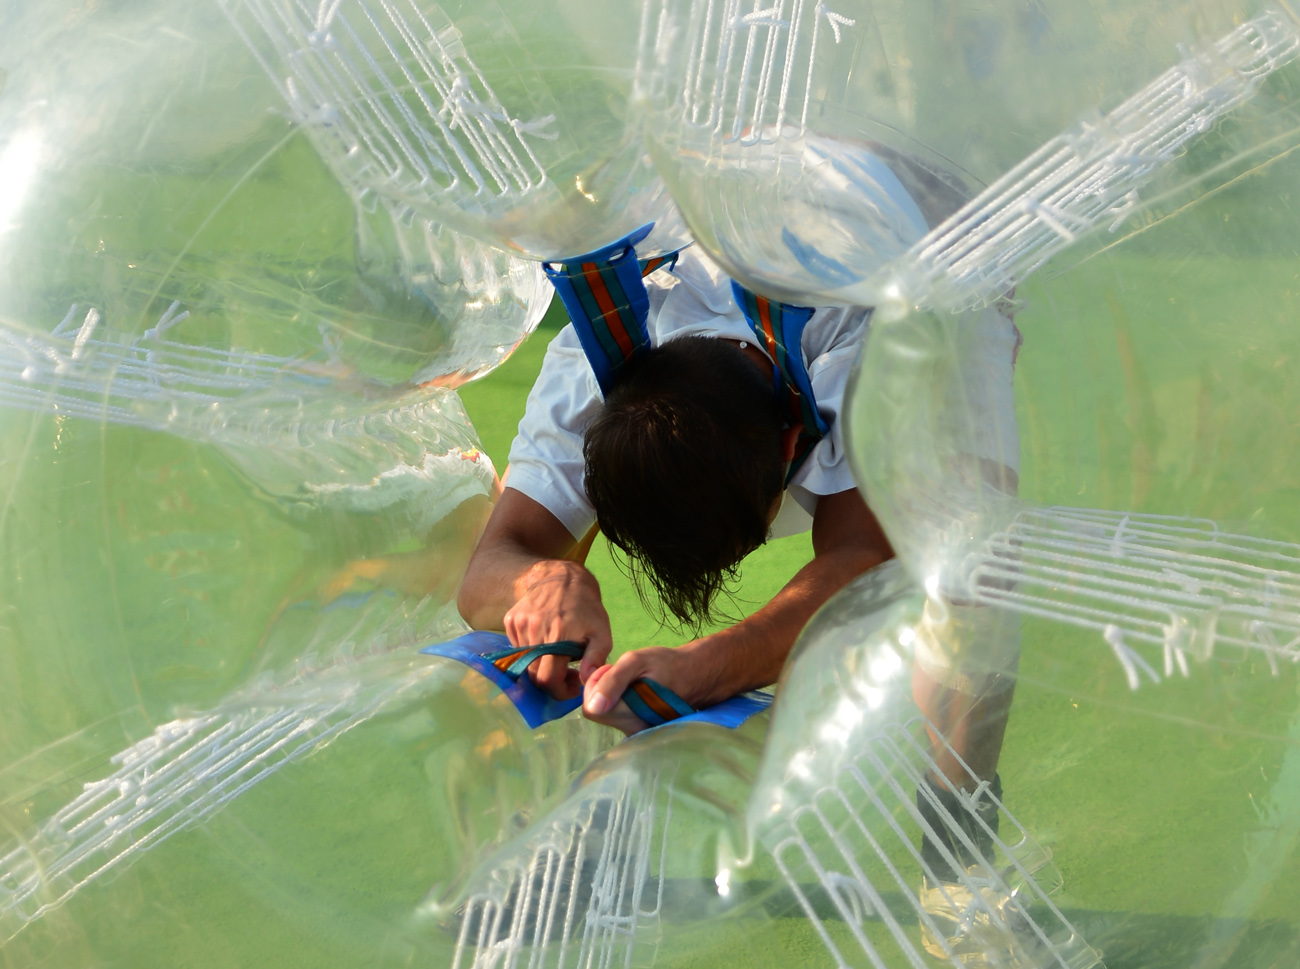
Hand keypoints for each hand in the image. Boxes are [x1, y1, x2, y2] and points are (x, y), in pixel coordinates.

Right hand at [503, 559, 612, 699]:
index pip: (548, 680)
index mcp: (557, 636)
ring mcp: (519, 625)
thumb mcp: (602, 632)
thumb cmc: (586, 608)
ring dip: (541, 663)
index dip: (559, 690)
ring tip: (557, 652)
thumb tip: (586, 680)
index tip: (572, 685)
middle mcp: (534, 630)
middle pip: (534, 674)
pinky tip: (544, 638)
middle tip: (567, 672)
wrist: (562, 577)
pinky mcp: (511, 620)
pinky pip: (517, 647)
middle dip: (551, 680)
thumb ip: (596, 658)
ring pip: (525, 661)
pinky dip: (530, 649)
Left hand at [582, 645, 697, 734]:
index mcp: (630, 716)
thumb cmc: (667, 664)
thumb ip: (612, 681)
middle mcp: (634, 731)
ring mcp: (639, 734)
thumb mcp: (637, 661)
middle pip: (599, 713)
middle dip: (605, 690)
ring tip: (635, 683)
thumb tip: (593, 706)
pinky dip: (623, 702)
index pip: (591, 709)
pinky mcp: (641, 731)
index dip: (596, 687)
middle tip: (626, 675)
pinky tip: (639, 692)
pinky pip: (619, 716)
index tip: (613, 671)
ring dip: (614, 696)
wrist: (695, 674)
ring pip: (609, 714)